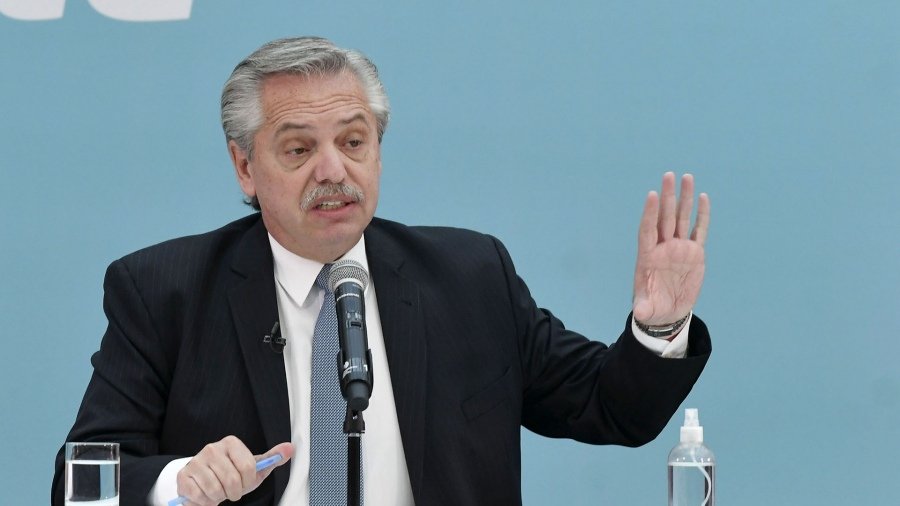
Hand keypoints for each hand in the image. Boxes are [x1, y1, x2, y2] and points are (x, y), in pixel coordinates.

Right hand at [175, 436, 293, 505]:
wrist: (204, 480)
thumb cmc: (232, 473)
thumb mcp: (254, 466)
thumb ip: (272, 458)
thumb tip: (290, 448)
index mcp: (231, 443)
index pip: (248, 467)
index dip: (248, 482)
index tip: (245, 482)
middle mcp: (212, 448)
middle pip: (232, 480)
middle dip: (235, 492)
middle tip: (231, 491)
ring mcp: (196, 461)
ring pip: (215, 490)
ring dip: (220, 498)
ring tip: (219, 492)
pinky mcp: (184, 476)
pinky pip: (199, 496)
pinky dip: (206, 502)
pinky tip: (206, 496)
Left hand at [632, 172, 709, 325]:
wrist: (668, 312)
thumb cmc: (653, 309)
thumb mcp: (647, 310)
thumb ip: (644, 309)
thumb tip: (639, 315)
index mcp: (648, 256)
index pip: (648, 230)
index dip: (650, 213)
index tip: (652, 195)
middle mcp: (663, 248)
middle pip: (664, 218)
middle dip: (667, 197)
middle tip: (668, 175)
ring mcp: (678, 248)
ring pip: (681, 218)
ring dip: (683, 199)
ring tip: (686, 177)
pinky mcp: (694, 253)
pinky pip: (698, 230)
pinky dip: (701, 215)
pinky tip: (702, 197)